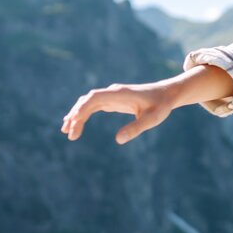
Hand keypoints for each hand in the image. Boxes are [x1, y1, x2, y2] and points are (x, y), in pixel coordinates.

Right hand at [60, 82, 174, 143]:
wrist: (167, 94)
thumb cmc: (161, 105)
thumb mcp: (152, 119)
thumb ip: (136, 128)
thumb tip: (118, 140)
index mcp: (120, 93)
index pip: (94, 98)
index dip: (82, 109)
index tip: (74, 123)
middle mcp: (113, 92)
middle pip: (87, 101)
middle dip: (76, 116)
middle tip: (69, 135)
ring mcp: (111, 96)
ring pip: (88, 103)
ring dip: (76, 115)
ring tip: (66, 131)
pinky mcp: (113, 101)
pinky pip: (93, 106)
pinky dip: (83, 114)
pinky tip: (76, 123)